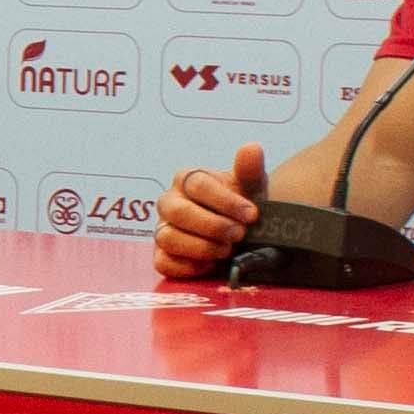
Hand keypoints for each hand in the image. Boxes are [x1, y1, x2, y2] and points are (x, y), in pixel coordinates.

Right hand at [149, 145, 266, 278]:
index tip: (252, 215)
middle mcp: (169, 202)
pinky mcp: (162, 255)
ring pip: (168, 238)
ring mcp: (162, 229)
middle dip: (212, 226)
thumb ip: (250, 170)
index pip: (198, 185)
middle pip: (179, 212)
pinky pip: (163, 262)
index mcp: (188, 179)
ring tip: (227, 250)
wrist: (239, 231)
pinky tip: (211, 265)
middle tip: (239, 234)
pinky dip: (187, 266)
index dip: (225, 201)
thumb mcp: (251, 187)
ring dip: (201, 247)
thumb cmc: (240, 206)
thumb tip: (251, 148)